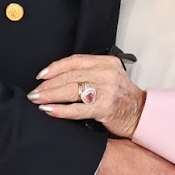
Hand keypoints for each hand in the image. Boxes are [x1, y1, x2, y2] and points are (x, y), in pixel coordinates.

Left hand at [29, 54, 144, 137]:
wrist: (140, 114)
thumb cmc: (121, 97)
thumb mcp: (108, 76)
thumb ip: (88, 73)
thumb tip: (58, 77)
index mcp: (106, 62)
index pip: (74, 61)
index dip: (55, 68)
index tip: (41, 76)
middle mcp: (106, 73)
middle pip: (69, 76)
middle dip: (48, 85)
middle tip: (34, 92)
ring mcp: (106, 90)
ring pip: (71, 90)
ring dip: (50, 96)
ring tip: (37, 100)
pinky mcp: (104, 107)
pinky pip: (77, 108)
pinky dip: (60, 110)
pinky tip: (49, 110)